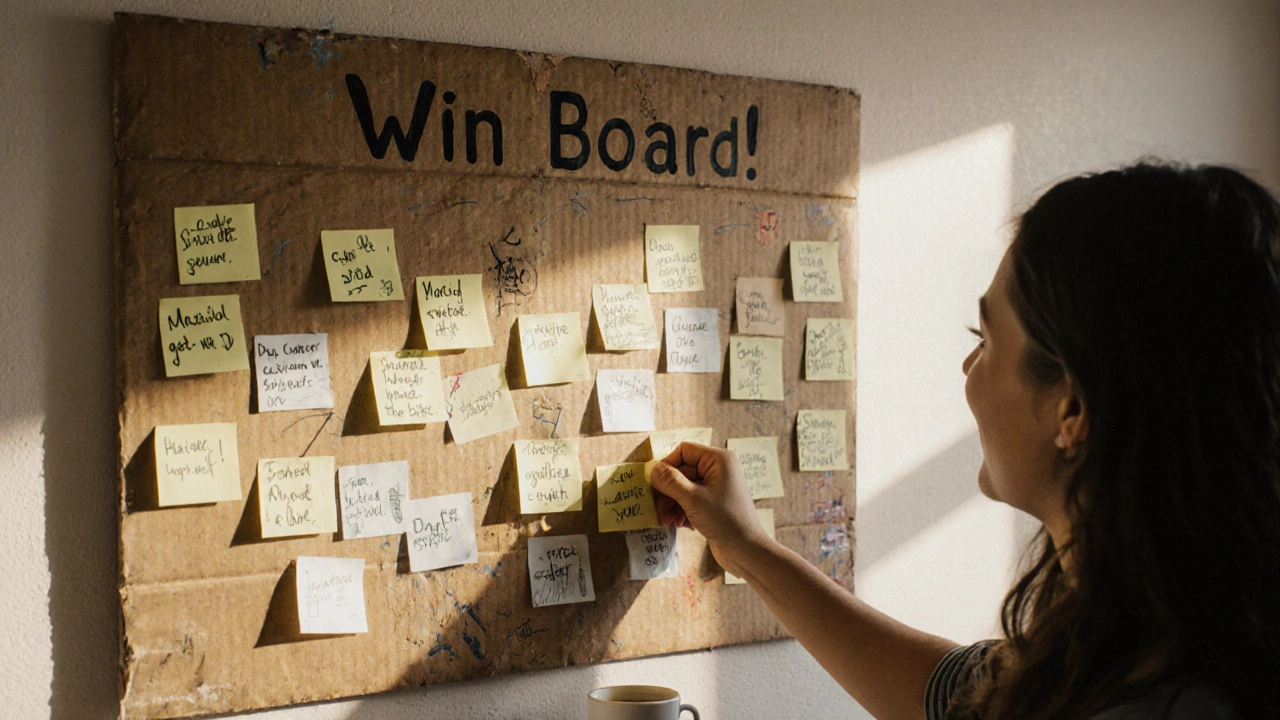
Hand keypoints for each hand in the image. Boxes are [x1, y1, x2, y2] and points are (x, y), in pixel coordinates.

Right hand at [648, 442, 769, 573]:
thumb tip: (652, 468)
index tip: (654, 483)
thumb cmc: (725, 520)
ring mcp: (716, 486)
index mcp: (718, 460)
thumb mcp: (692, 499)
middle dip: (667, 490)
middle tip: (657, 508)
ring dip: (672, 502)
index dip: (667, 465)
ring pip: (684, 487)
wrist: (746, 550)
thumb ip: (670, 481)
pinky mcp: (714, 502)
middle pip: (682, 470)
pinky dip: (682, 510)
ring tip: (666, 520)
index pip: (684, 451)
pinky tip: (679, 524)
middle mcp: (719, 469)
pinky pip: (691, 499)